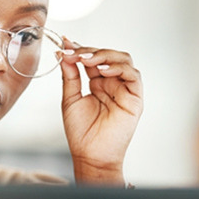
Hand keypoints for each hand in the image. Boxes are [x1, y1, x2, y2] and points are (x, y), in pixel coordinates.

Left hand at [59, 38, 142, 185]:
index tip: (65, 43)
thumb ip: (70, 75)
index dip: (80, 49)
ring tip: (87, 59)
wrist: (90, 155)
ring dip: (104, 55)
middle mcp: (113, 83)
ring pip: (123, 60)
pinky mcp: (135, 98)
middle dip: (90, 50)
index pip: (93, 58)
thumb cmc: (81, 132)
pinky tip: (102, 70)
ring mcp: (125, 89)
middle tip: (74, 52)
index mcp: (98, 82)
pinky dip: (118, 68)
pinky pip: (133, 75)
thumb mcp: (70, 98)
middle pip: (108, 55)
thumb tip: (64, 52)